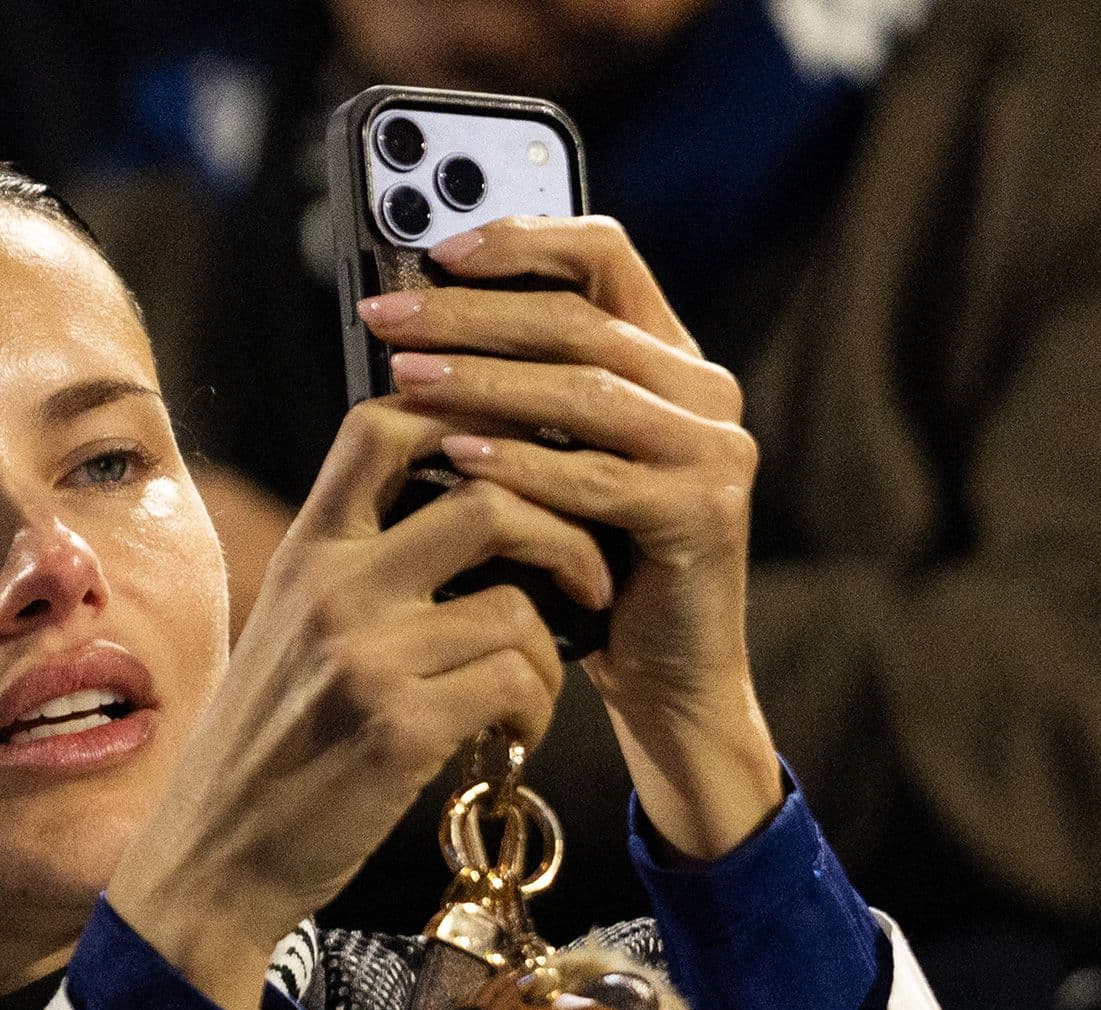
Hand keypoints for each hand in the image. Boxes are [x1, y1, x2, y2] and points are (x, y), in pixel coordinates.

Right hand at [108, 399, 612, 1009]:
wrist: (213, 859)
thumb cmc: (265, 748)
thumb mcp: (290, 632)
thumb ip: (354, 569)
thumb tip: (456, 510)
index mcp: (306, 551)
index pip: (386, 422)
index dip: (470, 413)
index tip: (524, 456)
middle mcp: (331, 586)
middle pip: (485, 490)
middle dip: (563, 528)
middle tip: (586, 574)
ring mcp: (364, 655)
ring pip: (518, 601)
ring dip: (555, 645)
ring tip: (533, 685)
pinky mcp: (398, 726)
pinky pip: (515, 678)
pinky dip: (535, 705)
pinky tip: (510, 733)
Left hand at [359, 215, 784, 860]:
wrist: (664, 680)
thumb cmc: (587, 569)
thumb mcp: (547, 464)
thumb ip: (510, 395)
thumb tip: (405, 326)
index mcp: (666, 358)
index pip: (603, 256)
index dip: (520, 238)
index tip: (434, 246)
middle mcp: (702, 390)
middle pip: (579, 318)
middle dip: (473, 313)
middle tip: (387, 317)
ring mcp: (713, 449)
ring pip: (585, 390)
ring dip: (485, 381)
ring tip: (404, 378)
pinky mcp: (704, 512)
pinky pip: (598, 477)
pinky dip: (524, 464)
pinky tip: (458, 456)